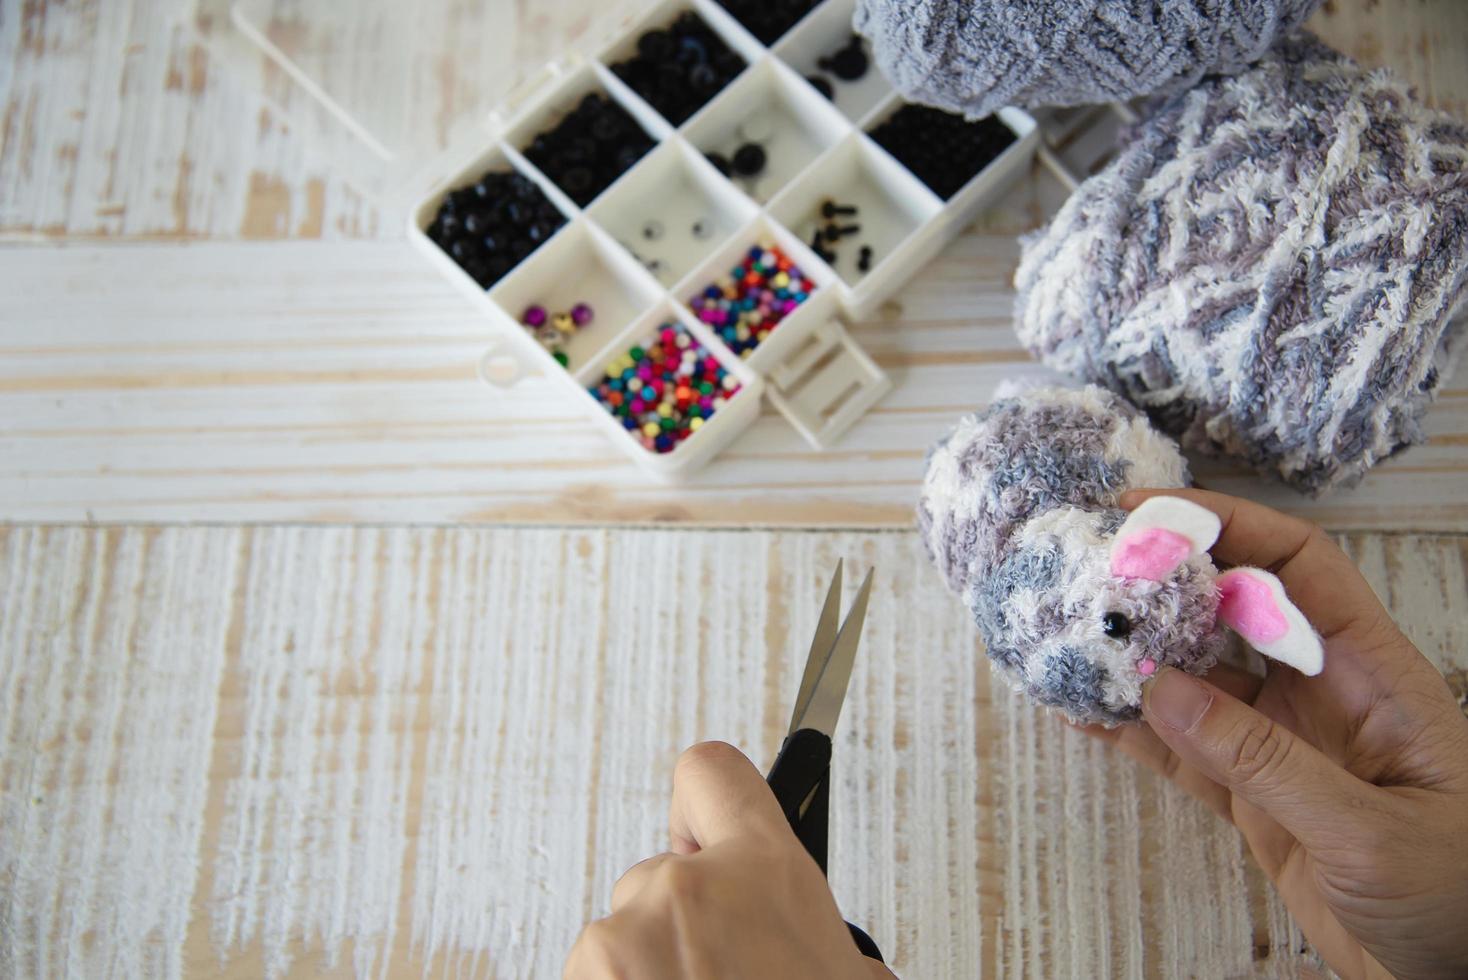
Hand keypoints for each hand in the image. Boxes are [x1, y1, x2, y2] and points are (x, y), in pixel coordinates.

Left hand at [564, 741, 892, 979]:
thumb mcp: (843, 973)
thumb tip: (823, 946)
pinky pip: (593, 969)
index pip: (712, 769)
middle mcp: (686, 888)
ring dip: (651, 963)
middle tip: (724, 971)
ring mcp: (622, 934)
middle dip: (686, 918)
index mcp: (764, 873)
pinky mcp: (583, 971)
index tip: (707, 823)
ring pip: (626, 928)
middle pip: (665, 871)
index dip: (709, 801)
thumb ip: (819, 931)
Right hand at [1078, 489, 1467, 979]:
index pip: (1299, 565)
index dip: (1230, 525)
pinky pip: (1181, 752)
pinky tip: (1084, 713)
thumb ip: (1263, 761)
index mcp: (1373, 674)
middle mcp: (1323, 694)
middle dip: (1167, 583)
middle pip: (1234, 611)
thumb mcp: (1367, 829)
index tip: (1154, 515)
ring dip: (1138, 658)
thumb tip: (1162, 690)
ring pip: (1197, 679)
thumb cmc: (1458, 897)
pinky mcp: (1255, 798)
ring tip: (1072, 638)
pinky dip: (1132, 731)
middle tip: (1093, 571)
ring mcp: (1283, 745)